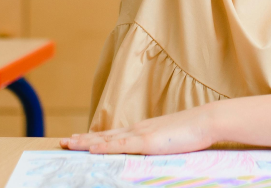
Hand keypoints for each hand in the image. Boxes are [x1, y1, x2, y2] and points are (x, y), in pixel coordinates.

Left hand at [60, 104, 216, 154]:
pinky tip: (91, 149)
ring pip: (107, 139)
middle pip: (104, 135)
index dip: (95, 137)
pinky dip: (104, 147)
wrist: (207, 120)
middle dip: (82, 140)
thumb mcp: (172, 139)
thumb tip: (154, 151)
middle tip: (63, 142)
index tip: (79, 139)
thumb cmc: (195, 131)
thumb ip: (160, 144)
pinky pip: (121, 146)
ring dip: (85, 143)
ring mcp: (141, 134)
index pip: (114, 134)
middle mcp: (138, 129)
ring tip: (68, 144)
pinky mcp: (147, 141)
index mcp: (144, 129)